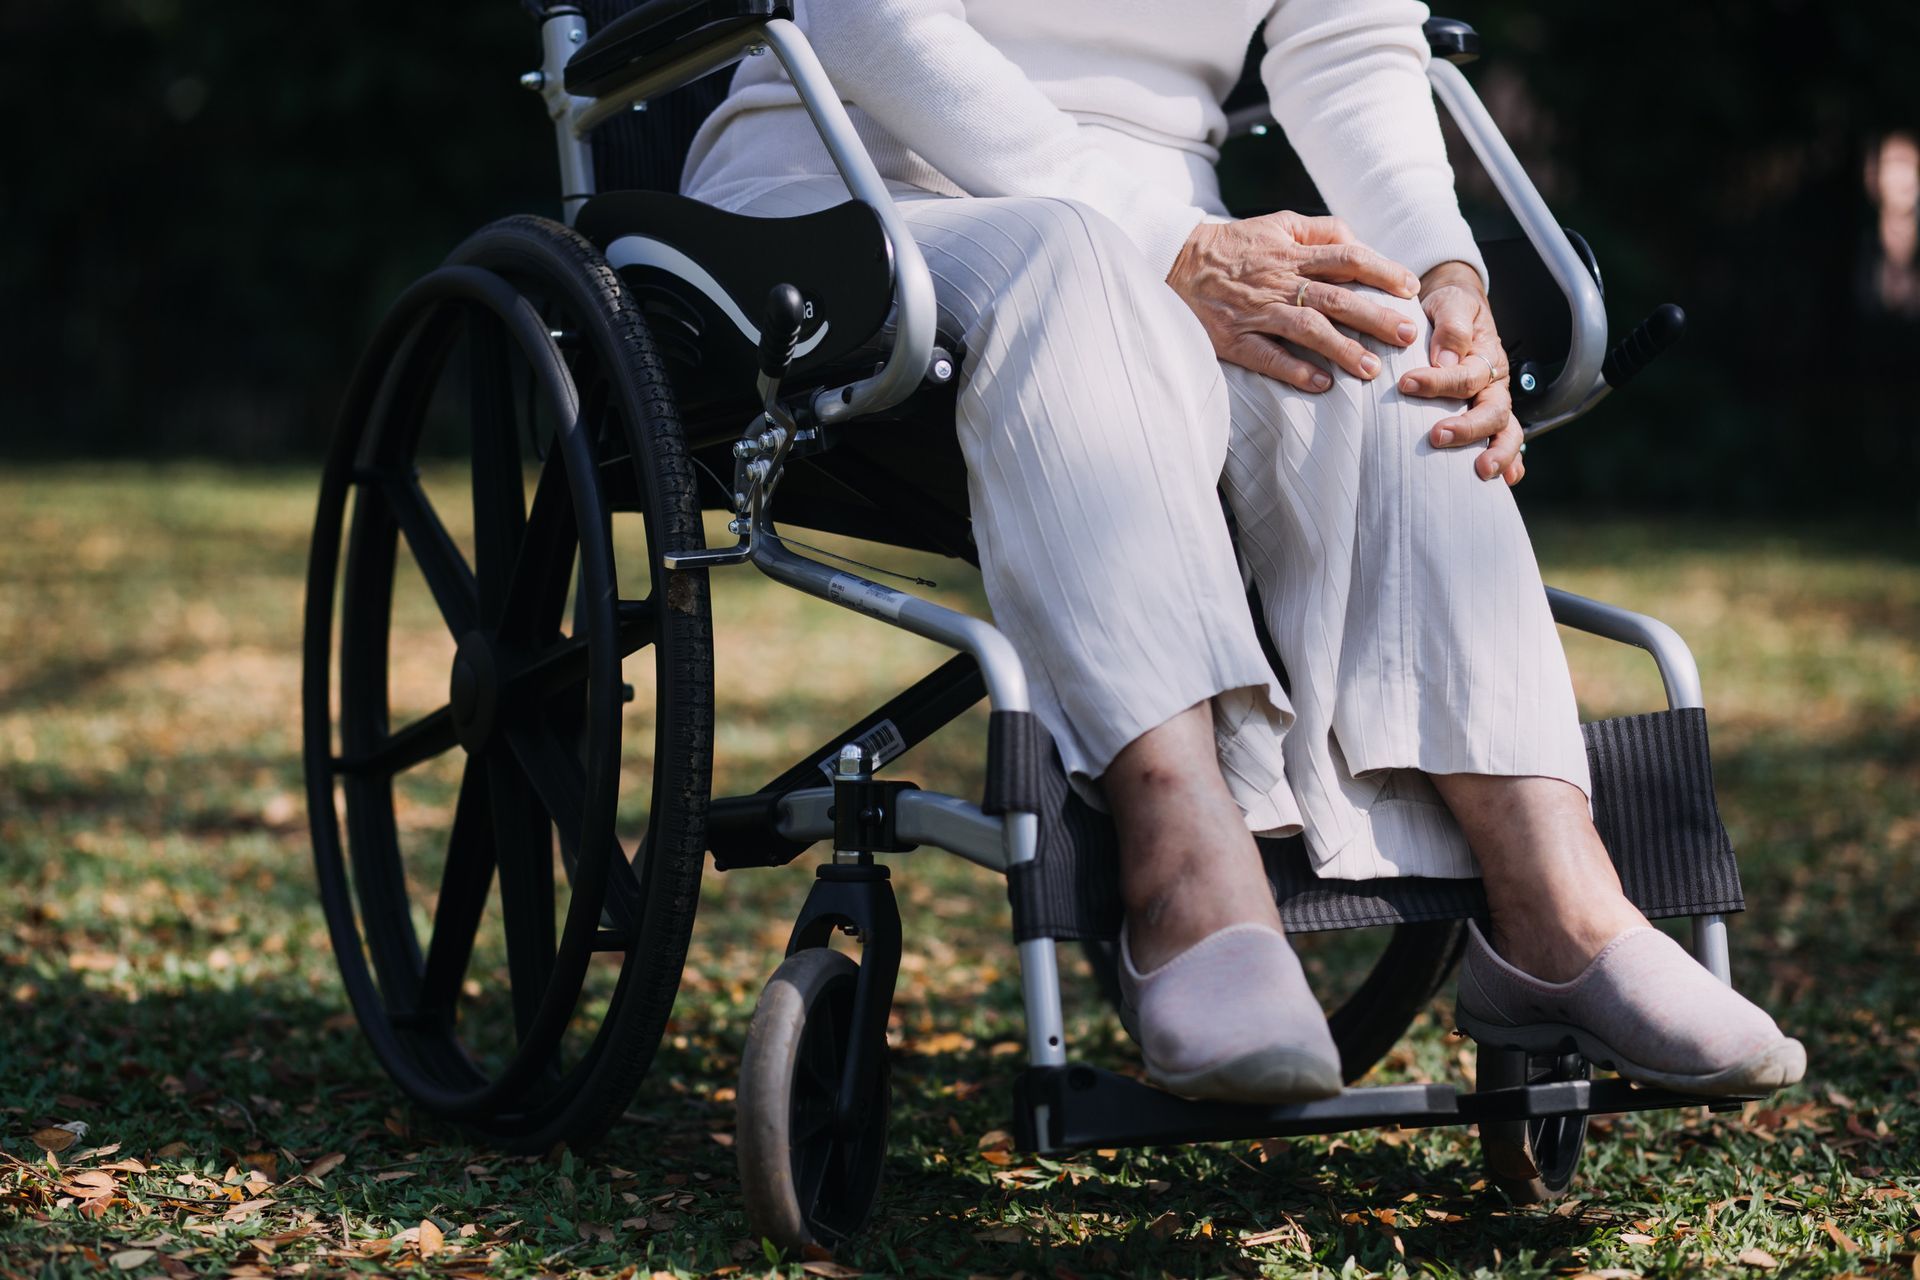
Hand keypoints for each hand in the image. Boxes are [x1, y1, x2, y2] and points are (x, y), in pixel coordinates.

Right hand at [1167, 212, 1422, 391]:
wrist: (1176, 264)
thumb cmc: (1234, 246)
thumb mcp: (1277, 224)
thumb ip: (1320, 230)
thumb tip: (1357, 241)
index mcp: (1293, 253)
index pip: (1347, 257)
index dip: (1382, 271)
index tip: (1409, 289)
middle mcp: (1280, 282)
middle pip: (1336, 297)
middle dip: (1374, 316)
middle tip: (1406, 335)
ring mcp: (1257, 312)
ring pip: (1307, 329)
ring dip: (1341, 348)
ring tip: (1370, 368)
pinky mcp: (1234, 338)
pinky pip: (1268, 356)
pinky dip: (1294, 371)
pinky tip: (1321, 384)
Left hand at [1399, 260, 1524, 483]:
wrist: (1454, 310)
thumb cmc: (1448, 309)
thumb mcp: (1450, 303)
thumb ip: (1451, 326)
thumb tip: (1445, 358)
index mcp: (1485, 356)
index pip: (1466, 375)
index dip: (1438, 381)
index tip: (1406, 383)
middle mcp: (1494, 384)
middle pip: (1492, 411)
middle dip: (1467, 428)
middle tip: (1437, 436)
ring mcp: (1493, 404)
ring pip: (1506, 431)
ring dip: (1497, 452)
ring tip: (1481, 472)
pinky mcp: (1486, 418)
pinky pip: (1505, 441)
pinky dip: (1510, 462)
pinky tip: (1507, 481)